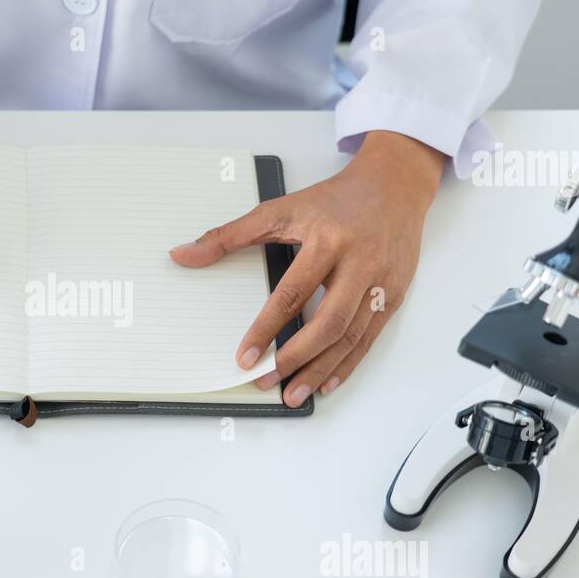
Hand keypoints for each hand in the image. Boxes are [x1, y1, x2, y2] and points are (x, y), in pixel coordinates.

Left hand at [171, 131, 443, 406]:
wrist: (394, 183)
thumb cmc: (335, 199)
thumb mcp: (280, 209)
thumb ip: (229, 235)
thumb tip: (183, 254)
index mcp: (326, 240)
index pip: (291, 293)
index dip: (266, 329)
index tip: (246, 357)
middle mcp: (358, 263)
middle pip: (327, 322)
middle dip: (295, 358)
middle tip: (267, 381)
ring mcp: (380, 282)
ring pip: (350, 337)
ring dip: (320, 371)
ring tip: (292, 394)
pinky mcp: (393, 295)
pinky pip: (369, 338)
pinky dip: (346, 365)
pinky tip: (325, 382)